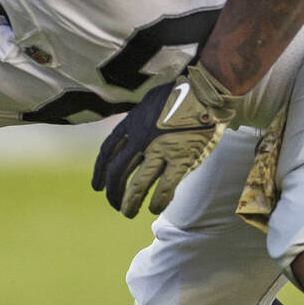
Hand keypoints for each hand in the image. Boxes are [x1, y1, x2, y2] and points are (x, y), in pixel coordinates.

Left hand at [92, 62, 240, 217]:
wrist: (206, 91)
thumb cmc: (181, 94)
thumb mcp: (150, 102)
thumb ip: (140, 119)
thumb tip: (132, 131)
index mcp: (132, 123)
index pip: (107, 152)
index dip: (100, 172)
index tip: (97, 186)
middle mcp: (141, 138)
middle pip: (117, 172)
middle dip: (113, 192)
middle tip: (114, 204)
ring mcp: (160, 151)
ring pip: (137, 184)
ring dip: (129, 202)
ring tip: (128, 213)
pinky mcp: (181, 160)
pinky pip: (164, 188)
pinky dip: (157, 201)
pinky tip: (154, 208)